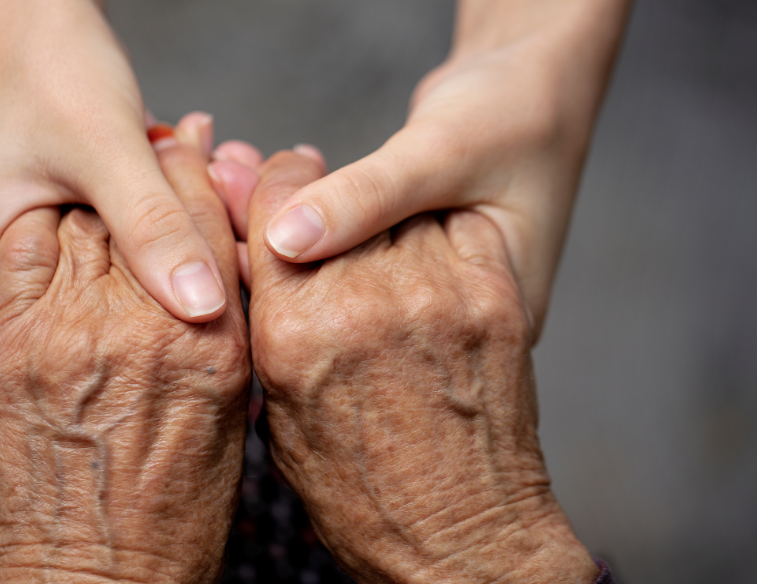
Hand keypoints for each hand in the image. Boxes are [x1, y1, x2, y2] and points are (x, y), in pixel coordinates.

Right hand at [0, 0, 227, 322]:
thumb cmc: (55, 63)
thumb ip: (154, 229)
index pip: (74, 319)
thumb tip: (204, 310)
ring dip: (152, 226)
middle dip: (156, 254)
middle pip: (87, 292)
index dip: (149, 300)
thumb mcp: (111, 150)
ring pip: (99, 260)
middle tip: (213, 207)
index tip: (213, 268)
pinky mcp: (31, 212)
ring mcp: (3, 236)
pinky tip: (170, 173)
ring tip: (196, 179)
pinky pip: (96, 230)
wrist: (32, 7)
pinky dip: (137, 208)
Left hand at [0, 128, 249, 583]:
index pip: (213, 230)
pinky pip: (26, 248)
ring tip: (107, 182)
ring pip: (88, 220)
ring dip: (100, 195)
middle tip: (164, 144)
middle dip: (160, 170)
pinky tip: (56, 224)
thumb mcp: (231, 430)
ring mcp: (72, 332)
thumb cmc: (172, 526)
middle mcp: (147, 328)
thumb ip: (225, 344)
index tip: (206, 156)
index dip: (208, 182)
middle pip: (151, 211)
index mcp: (215, 349)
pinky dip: (42, 226)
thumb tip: (218, 288)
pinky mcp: (12, 343)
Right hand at [245, 150, 596, 583]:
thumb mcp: (282, 421)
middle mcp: (365, 302)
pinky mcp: (495, 297)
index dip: (272, 186)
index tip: (279, 180)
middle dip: (322, 196)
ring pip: (399, 208)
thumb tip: (252, 265)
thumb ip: (266, 331)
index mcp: (295, 333)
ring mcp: (438, 295)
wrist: (463, 540)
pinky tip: (428, 262)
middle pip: (332, 198)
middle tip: (325, 204)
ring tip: (381, 250)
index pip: (274, 211)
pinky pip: (457, 227)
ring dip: (385, 217)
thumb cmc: (364, 498)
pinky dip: (441, 232)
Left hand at [256, 0, 630, 339]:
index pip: (365, 320)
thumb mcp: (446, 152)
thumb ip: (369, 197)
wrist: (540, 87)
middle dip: (262, 244)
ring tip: (225, 167)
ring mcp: (416, 300)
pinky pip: (330, 251)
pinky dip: (289, 213)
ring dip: (266, 223)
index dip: (287, 276)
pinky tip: (247, 174)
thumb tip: (285, 239)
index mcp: (476, 318)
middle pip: (332, 306)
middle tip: (216, 179)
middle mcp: (438, 324)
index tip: (234, 223)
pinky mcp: (394, 270)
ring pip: (322, 279)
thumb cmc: (517, 114)